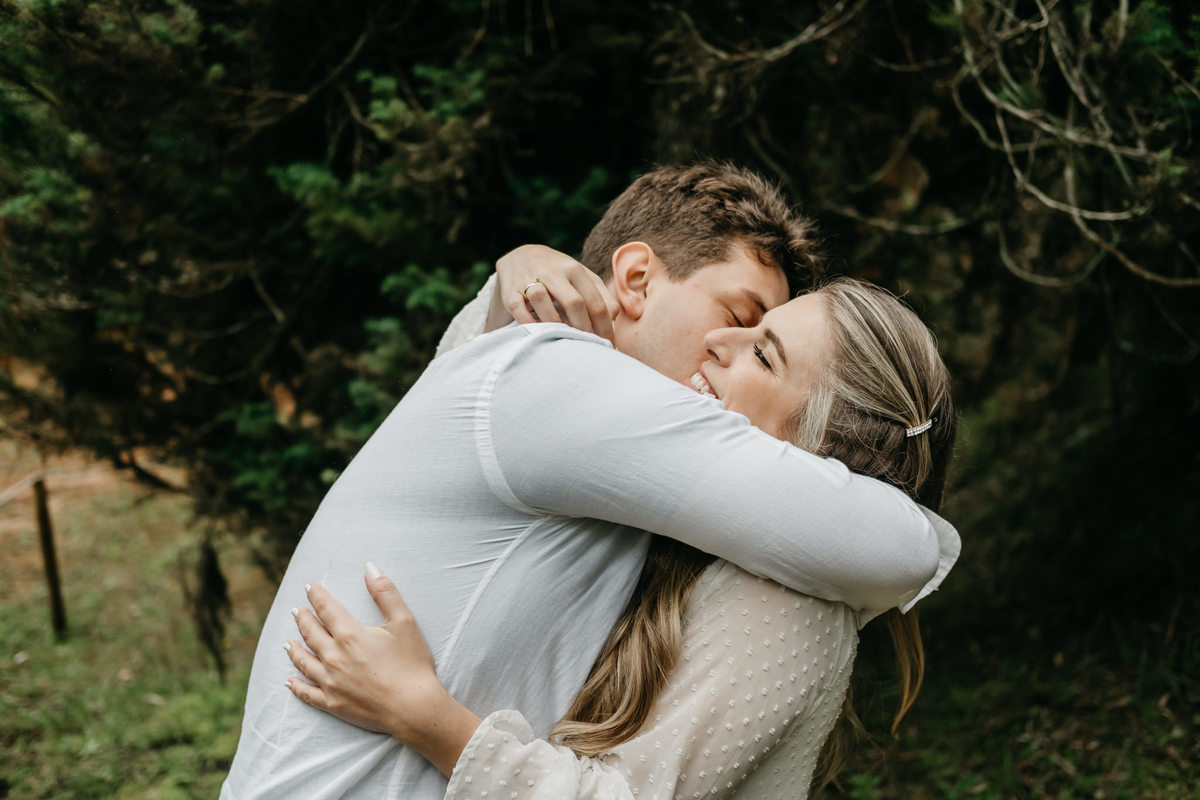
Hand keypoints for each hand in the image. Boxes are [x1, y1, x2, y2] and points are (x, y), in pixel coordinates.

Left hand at [285, 564, 480, 775]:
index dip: (317, 596)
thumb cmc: (411, 663)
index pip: (327, 609)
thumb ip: (385, 592)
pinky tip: (289, 681)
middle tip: (297, 611)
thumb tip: (369, 567)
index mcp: (350, 635)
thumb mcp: (404, 621)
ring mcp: (331, 682)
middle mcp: (334, 657)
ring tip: (288, 642)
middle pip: (311, 634)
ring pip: (304, 662)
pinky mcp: (333, 703)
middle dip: (303, 619)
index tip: (308, 588)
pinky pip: (307, 693)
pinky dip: (296, 686)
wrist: (412, 707)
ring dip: (295, 650)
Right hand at [486, 244, 618, 340]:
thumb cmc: (559, 274)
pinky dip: (530, 324)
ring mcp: (530, 279)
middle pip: (574, 303)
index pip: (597, 302)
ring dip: (556, 325)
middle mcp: (554, 272)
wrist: (521, 256)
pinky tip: (540, 335)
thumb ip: (600, 294)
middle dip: (584, 330)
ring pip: (544, 301)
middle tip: (589, 349)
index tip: (608, 345)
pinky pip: (519, 309)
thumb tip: (614, 317)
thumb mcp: (581, 277)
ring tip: (566, 342)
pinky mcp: (510, 290)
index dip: (605, 328)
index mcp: (576, 270)